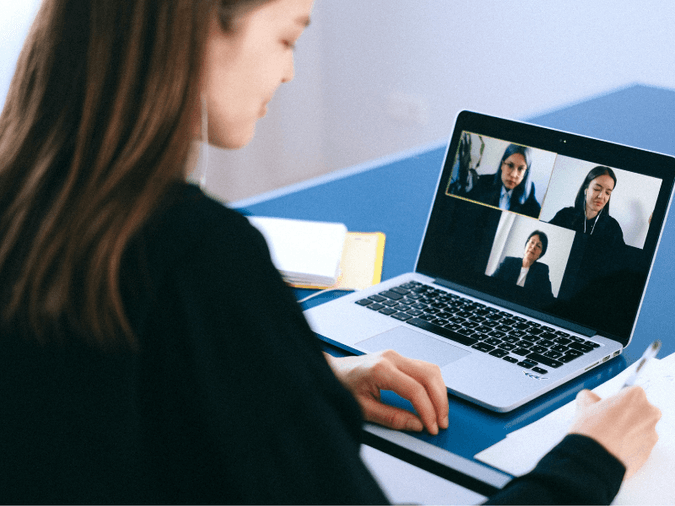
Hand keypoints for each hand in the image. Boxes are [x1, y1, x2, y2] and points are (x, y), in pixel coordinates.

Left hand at [325, 350, 448, 434]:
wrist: (332, 371)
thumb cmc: (342, 387)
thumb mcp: (364, 408)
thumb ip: (392, 418)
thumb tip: (416, 425)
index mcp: (381, 369)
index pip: (415, 390)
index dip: (428, 411)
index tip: (432, 427)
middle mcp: (391, 358)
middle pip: (429, 376)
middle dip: (439, 402)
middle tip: (441, 423)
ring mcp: (396, 355)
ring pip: (431, 370)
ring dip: (439, 392)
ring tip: (440, 414)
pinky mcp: (398, 358)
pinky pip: (424, 368)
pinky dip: (433, 385)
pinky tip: (433, 400)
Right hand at [568, 386, 660, 479]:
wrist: (594, 459)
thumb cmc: (592, 430)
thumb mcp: (584, 403)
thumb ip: (591, 396)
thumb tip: (590, 399)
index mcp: (636, 395)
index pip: (629, 392)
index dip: (615, 400)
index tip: (608, 407)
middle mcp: (649, 413)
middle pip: (638, 410)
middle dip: (625, 414)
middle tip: (607, 421)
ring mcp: (651, 434)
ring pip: (639, 428)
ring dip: (627, 430)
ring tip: (608, 436)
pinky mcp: (648, 452)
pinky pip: (639, 445)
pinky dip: (628, 445)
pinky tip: (612, 446)